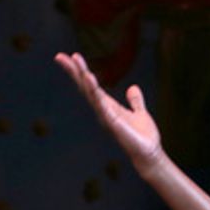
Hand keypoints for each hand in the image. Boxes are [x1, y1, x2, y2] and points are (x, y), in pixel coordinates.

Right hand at [54, 52, 163, 172]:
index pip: (91, 86)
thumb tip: (133, 87)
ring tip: (75, 61)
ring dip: (84, 78)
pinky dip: (95, 93)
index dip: (81, 71)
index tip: (72, 56)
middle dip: (74, 72)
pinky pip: (102, 105)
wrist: (149, 153)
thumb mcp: (140, 114)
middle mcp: (103, 110)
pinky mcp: (113, 123)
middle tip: (60, 56)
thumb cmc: (143, 137)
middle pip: (85, 87)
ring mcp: (106, 116)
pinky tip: (90, 80)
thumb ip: (135, 101)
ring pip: (91, 94)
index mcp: (108, 106)